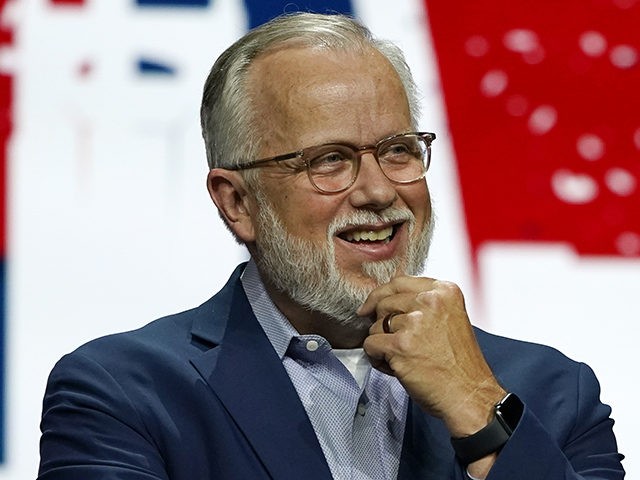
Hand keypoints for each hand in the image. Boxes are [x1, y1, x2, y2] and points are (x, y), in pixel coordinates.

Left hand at [358, 276, 505, 436]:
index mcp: (444, 291)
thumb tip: (386, 300)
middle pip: (384, 303)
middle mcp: (430, 301)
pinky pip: (370, 344)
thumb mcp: (450, 319)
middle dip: (383, 324)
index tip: (371, 306)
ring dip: (382, 345)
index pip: (399, 282)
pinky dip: (376, 358)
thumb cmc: (460, 364)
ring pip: (375, 325)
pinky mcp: (401, 345)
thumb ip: (424, 305)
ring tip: (403, 359)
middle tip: (399, 344)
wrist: (469, 395)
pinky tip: (394, 368)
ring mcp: (415, 322)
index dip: (381, 295)